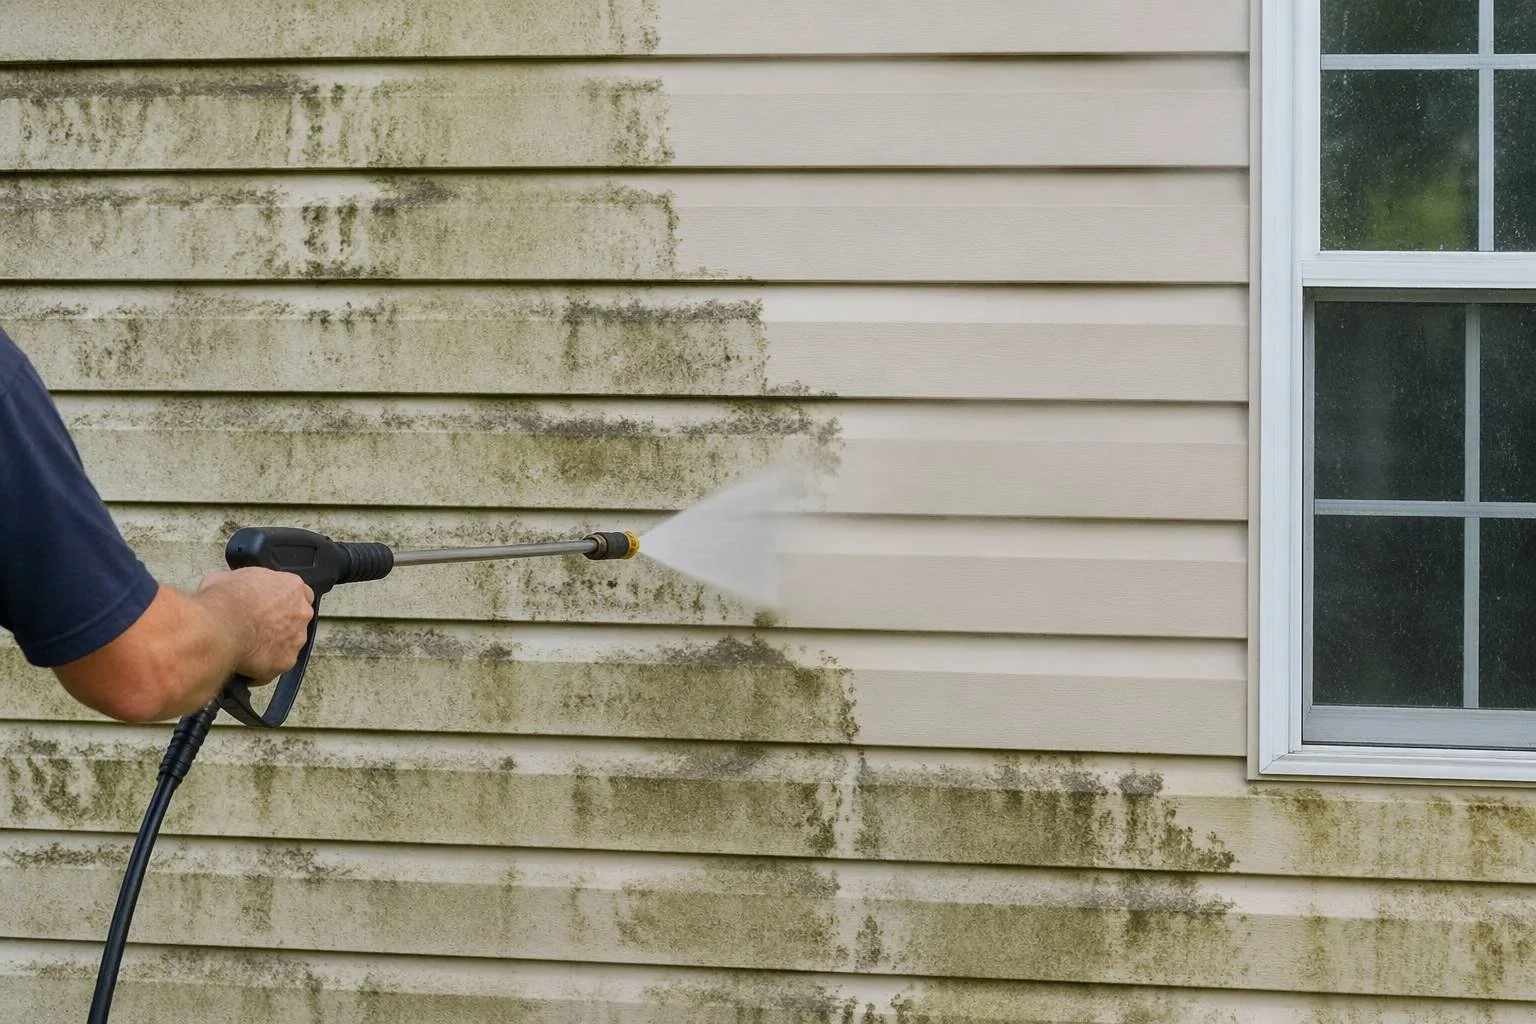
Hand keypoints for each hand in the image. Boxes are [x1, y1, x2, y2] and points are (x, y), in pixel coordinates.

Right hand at [194, 568, 314, 683]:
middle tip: (256, 628)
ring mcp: (297, 639)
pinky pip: (276, 666)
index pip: (301, 593)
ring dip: (273, 646)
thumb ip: (241, 582)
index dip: (284, 601)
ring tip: (247, 647)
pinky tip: (245, 664)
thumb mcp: (226, 577)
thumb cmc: (223, 601)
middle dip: (280, 625)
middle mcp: (301, 612)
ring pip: (289, 644)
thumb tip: (230, 586)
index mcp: (291, 587)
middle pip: (297, 620)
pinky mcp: (286, 661)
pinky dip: (263, 667)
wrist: (218, 628)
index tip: (271, 606)